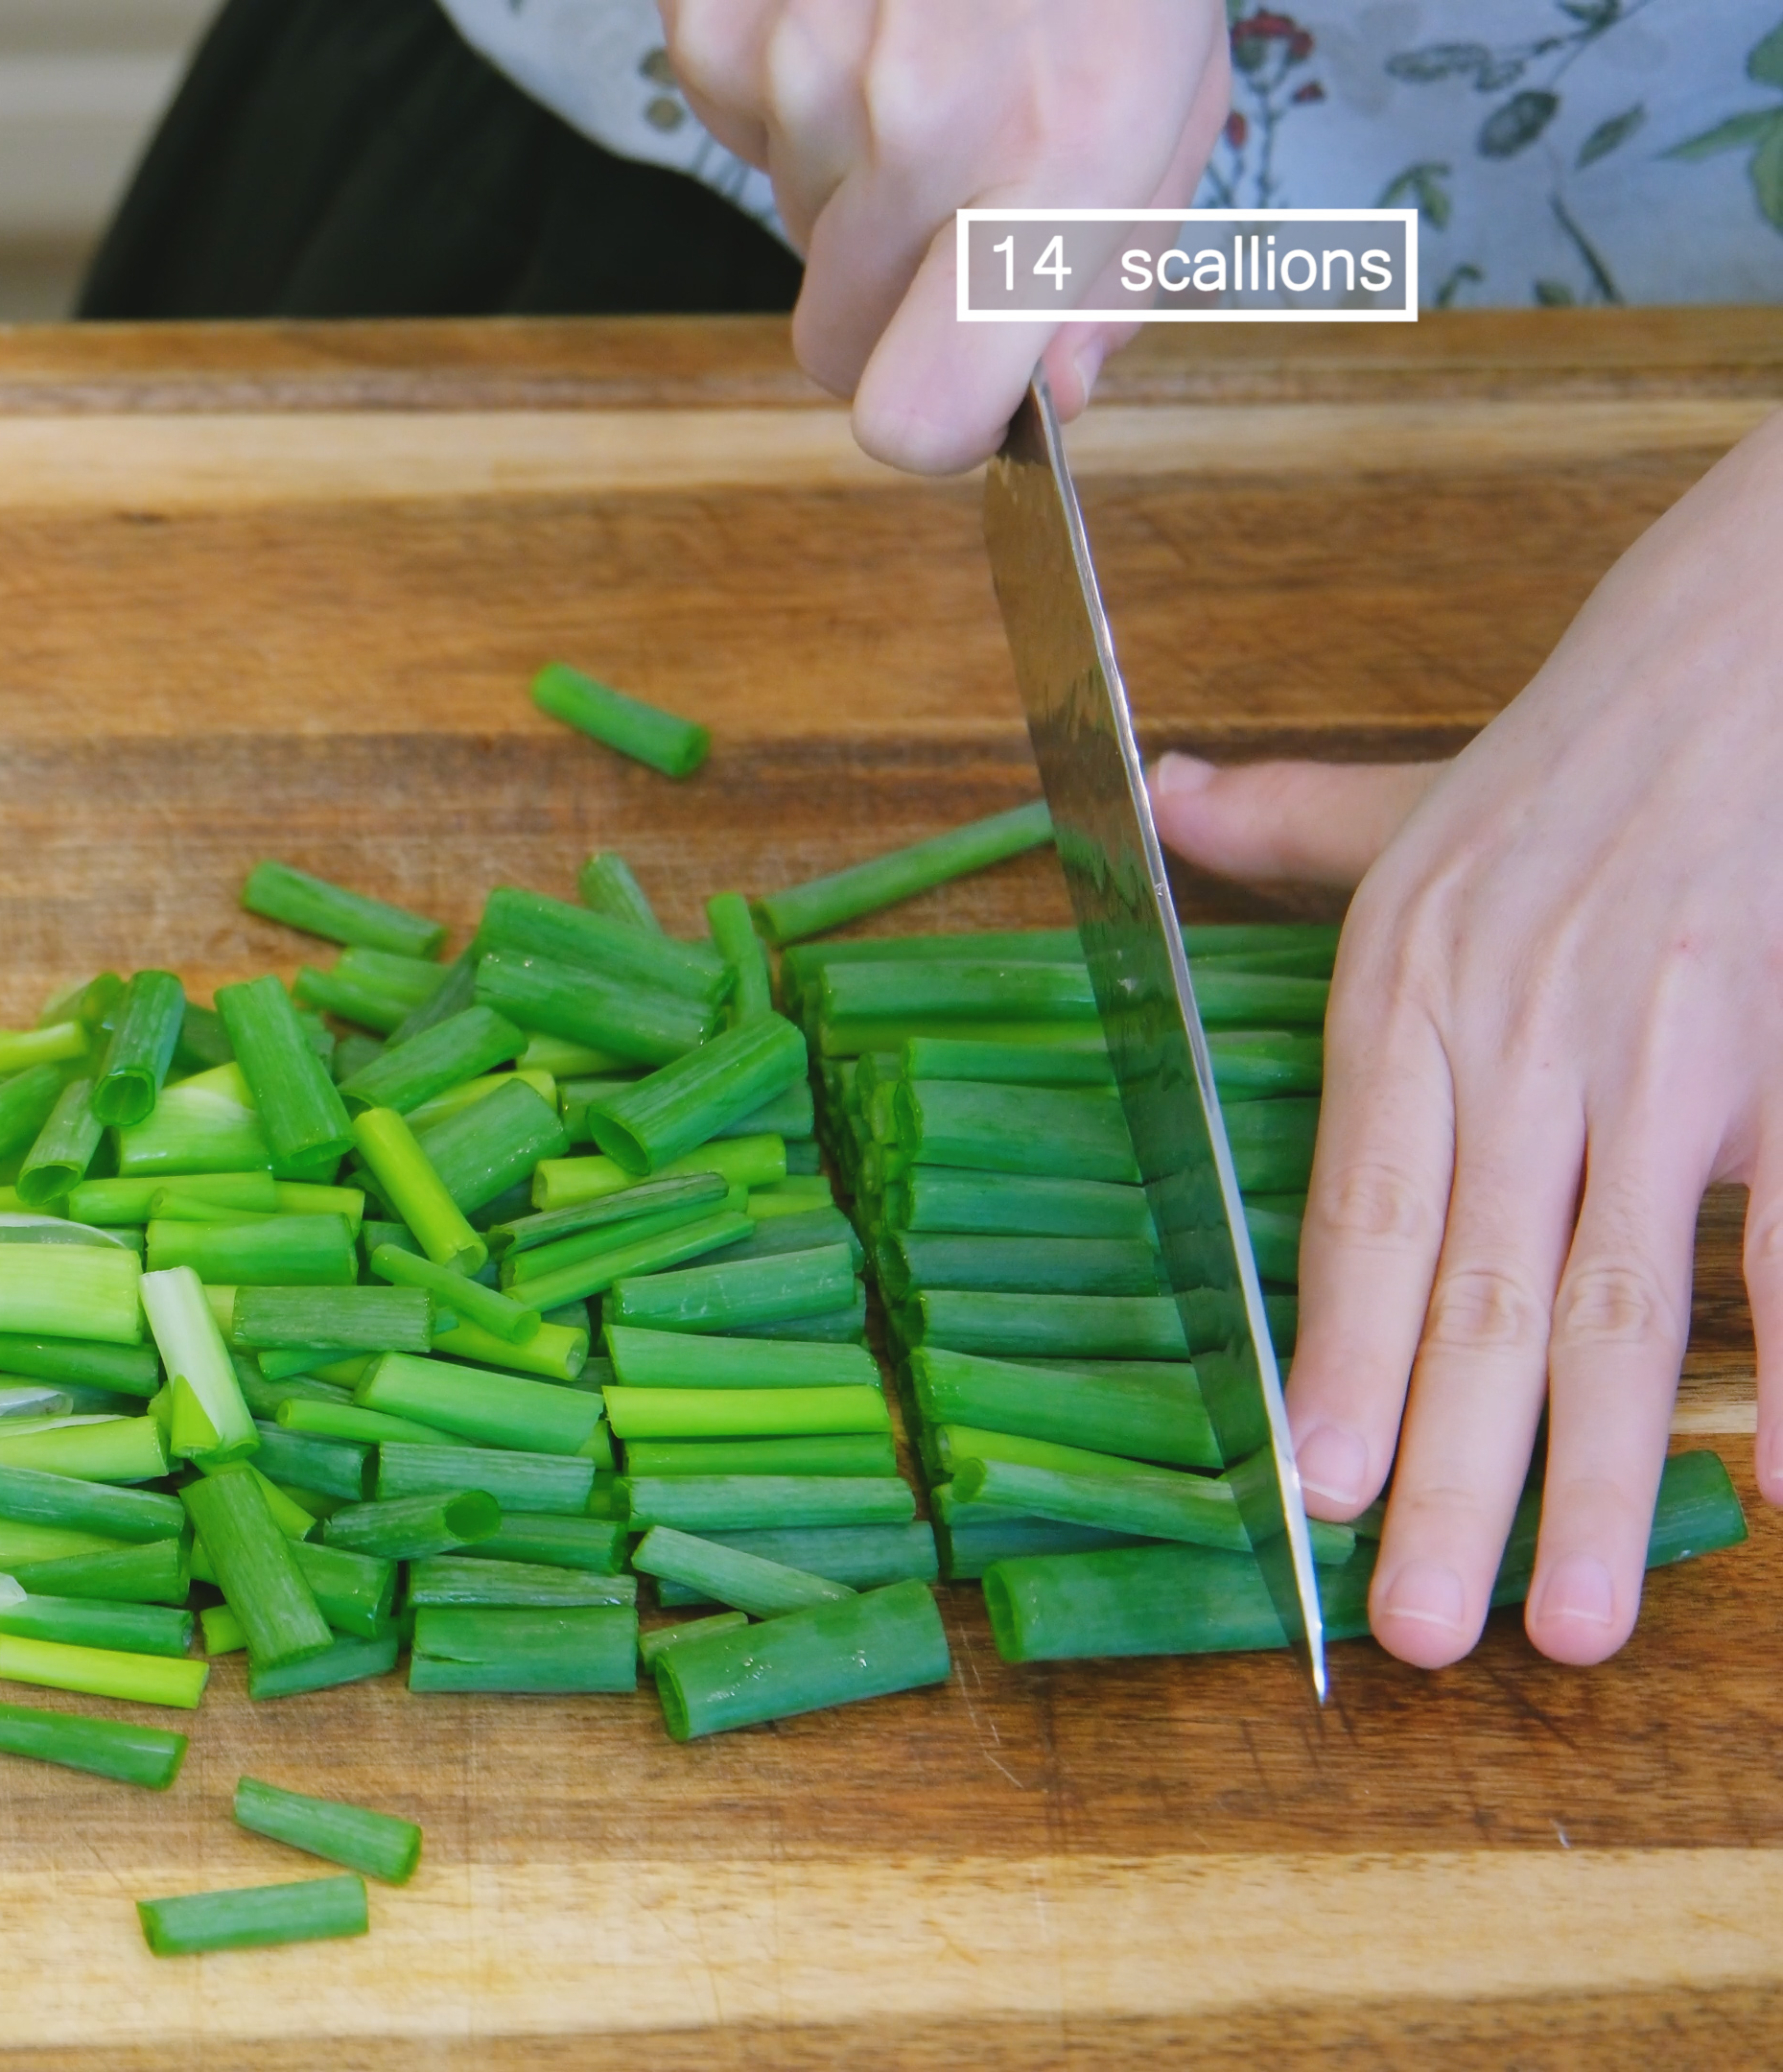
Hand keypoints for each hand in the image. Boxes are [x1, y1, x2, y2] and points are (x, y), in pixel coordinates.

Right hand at [657, 0, 1227, 471]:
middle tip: (953, 186)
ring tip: (919, 50)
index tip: (953, 382)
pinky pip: (730, 121)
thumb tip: (1053, 400)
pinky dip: (782, 84)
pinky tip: (855, 8)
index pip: (913, 417)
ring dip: (845, 171)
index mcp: (1060, 167)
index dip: (927, 418)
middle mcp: (920, 125)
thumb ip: (1111, 270)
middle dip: (883, 295)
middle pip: (830, 341)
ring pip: (788, 223)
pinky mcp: (717, 15)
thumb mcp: (1175, 102)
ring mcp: (801, 66)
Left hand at [1149, 407, 1782, 1669]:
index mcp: (1417, 985)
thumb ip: (1294, 828)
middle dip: (1452, 1473)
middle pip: (1484, 1290)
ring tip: (1573, 1620)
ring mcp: (1678, 1057)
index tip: (1314, 1489)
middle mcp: (1531, 1036)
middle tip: (1420, 1629)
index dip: (1338, 1356)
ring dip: (1600, 1470)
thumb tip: (1162, 802)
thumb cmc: (1603, 732)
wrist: (1771, 637)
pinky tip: (1782, 1482)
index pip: (1365, 1209)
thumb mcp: (1423, 787)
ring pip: (1627, 1297)